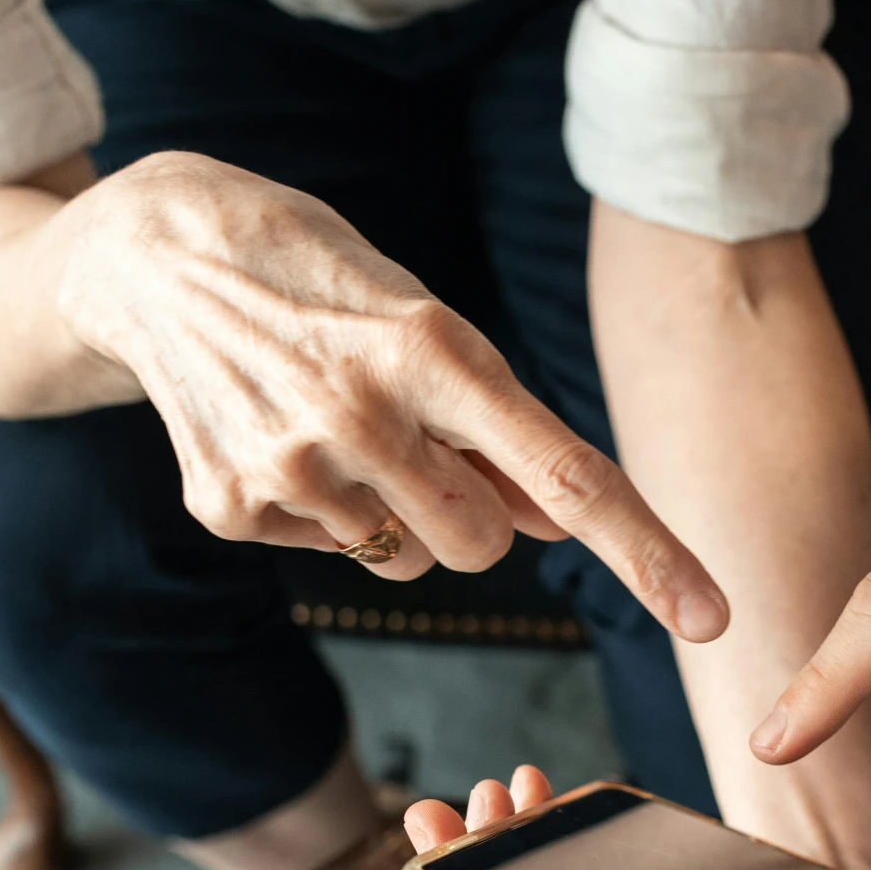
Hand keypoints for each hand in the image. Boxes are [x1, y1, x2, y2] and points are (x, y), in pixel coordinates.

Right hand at [53, 152, 725, 636]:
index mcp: (435, 351)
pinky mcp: (229, 506)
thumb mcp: (425, 324)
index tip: (713, 617)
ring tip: (341, 428)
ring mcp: (291, 467)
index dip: (649, 553)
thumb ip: (497, 428)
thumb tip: (562, 519)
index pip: (568, 475)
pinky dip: (322, 511)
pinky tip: (280, 438)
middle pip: (484, 546)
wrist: (157, 252)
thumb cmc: (326, 286)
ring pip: (411, 560)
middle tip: (421, 444)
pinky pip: (331, 554)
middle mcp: (363, 413)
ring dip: (399, 513)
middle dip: (474, 513)